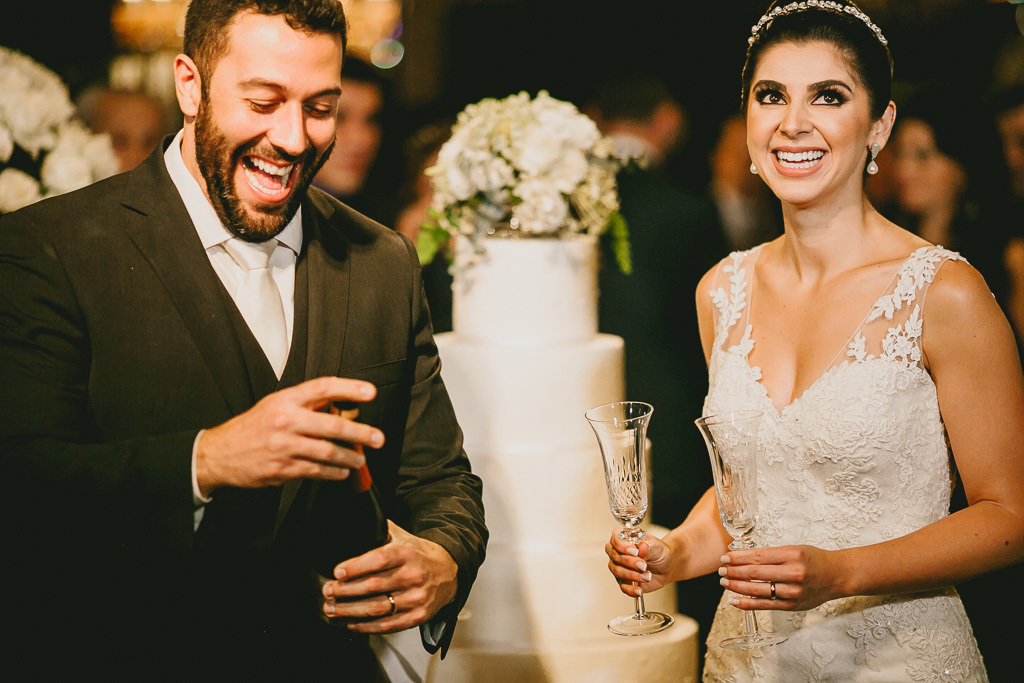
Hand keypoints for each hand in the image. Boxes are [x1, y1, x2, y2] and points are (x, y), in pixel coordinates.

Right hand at [196, 377, 385, 495]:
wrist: (220, 453)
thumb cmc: (253, 427)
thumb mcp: (275, 405)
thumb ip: (305, 404)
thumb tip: (341, 406)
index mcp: (285, 399)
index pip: (323, 388)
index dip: (349, 388)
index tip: (370, 392)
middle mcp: (286, 420)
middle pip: (333, 424)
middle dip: (361, 433)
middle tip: (378, 438)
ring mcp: (284, 446)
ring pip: (328, 452)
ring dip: (350, 457)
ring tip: (361, 459)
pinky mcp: (282, 468)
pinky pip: (316, 471)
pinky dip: (333, 472)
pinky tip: (342, 472)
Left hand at [320, 520, 458, 632]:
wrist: (449, 571)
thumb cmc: (418, 554)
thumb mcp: (403, 537)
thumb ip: (380, 531)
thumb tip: (354, 520)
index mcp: (407, 553)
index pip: (379, 559)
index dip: (355, 567)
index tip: (337, 572)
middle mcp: (413, 575)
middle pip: (373, 586)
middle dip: (345, 590)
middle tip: (328, 591)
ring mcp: (417, 598)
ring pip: (377, 608)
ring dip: (350, 610)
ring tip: (332, 609)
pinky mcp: (418, 616)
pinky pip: (388, 625)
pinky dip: (367, 626)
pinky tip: (352, 623)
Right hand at [606, 527, 675, 597]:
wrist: (666, 566)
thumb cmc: (659, 552)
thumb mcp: (657, 546)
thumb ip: (648, 546)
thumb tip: (642, 546)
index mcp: (624, 539)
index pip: (615, 539)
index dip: (622, 546)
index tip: (634, 551)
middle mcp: (618, 553)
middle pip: (615, 556)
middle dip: (630, 562)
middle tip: (644, 565)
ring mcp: (620, 567)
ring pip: (618, 571)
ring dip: (632, 575)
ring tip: (647, 576)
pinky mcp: (624, 581)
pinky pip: (623, 587)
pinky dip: (631, 589)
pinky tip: (639, 590)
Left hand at [718, 544, 840, 610]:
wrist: (837, 575)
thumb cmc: (814, 559)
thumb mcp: (794, 549)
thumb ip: (771, 554)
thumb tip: (743, 557)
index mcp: (792, 554)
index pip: (758, 556)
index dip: (738, 558)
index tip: (724, 557)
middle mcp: (793, 573)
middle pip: (755, 573)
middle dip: (734, 571)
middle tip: (720, 569)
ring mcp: (793, 591)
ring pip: (758, 590)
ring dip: (737, 586)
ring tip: (724, 582)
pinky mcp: (792, 605)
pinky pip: (766, 605)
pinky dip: (748, 603)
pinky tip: (734, 601)